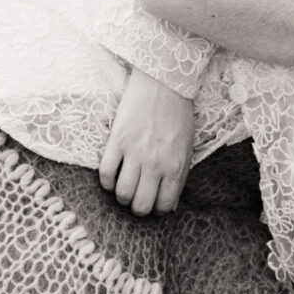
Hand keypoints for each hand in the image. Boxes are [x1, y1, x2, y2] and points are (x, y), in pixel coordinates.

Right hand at [99, 67, 193, 215]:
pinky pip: (106, 173)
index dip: (157, 211)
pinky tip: (112, 177)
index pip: (164, 205)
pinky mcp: (117, 141)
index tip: (153, 205)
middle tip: (136, 200)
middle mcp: (156, 163)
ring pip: (122, 193)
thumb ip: (179, 175)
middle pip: (141, 205)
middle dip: (138, 208)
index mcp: (176, 166)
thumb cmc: (179, 115)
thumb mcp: (187, 147)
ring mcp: (135, 152)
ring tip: (124, 189)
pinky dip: (106, 181)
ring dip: (121, 197)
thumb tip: (170, 204)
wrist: (164, 83)